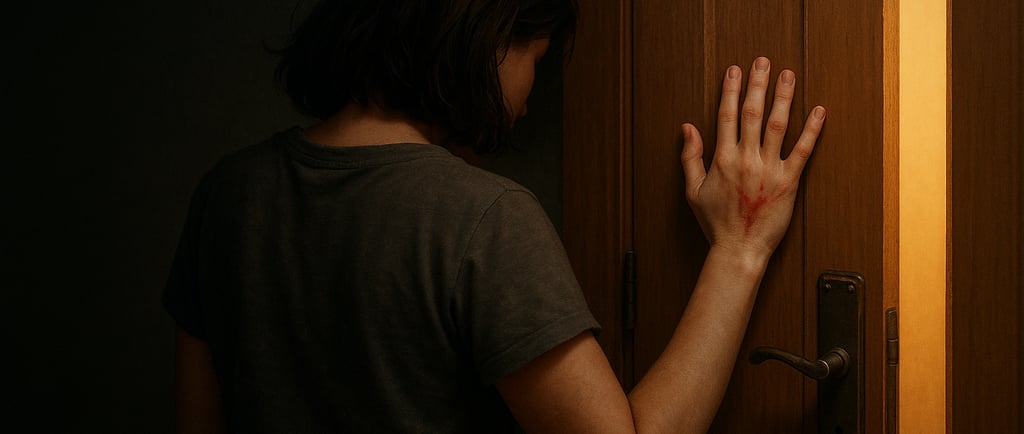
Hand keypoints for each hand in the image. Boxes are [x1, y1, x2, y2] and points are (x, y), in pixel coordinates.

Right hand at [680, 57, 824, 257]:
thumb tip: (687, 127)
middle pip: (752, 113)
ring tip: (788, 75)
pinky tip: (819, 111)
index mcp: (723, 160)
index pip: (726, 116)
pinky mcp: (790, 182)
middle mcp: (746, 160)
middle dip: (757, 84)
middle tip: (762, 62)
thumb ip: (691, 156)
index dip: (730, 90)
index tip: (734, 71)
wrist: (738, 249)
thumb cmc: (715, 223)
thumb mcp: (693, 190)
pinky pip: (803, 151)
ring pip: (778, 125)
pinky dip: (812, 130)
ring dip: (784, 97)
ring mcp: (769, 170)